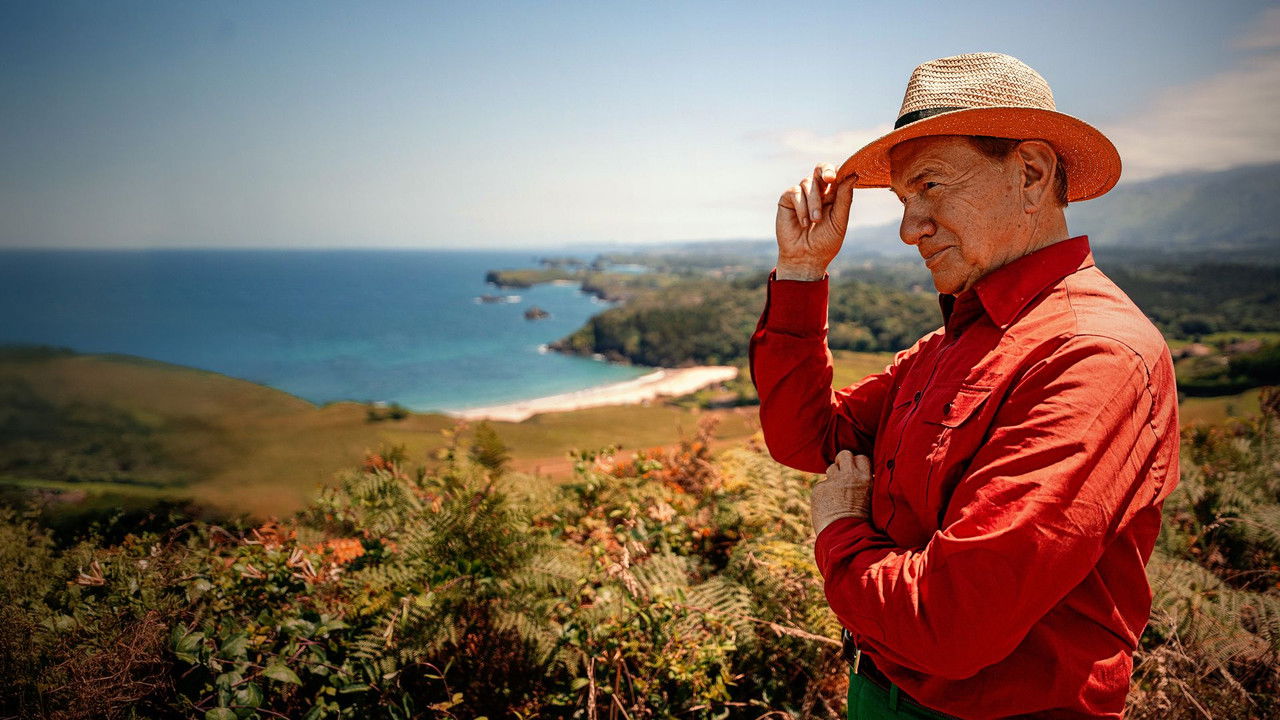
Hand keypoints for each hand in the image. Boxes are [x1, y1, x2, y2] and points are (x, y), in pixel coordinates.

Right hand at [775, 163, 855, 280]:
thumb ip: (844, 198)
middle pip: (821, 169)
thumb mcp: (839, 220)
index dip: (840, 170)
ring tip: (815, 221)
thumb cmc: (825, 242)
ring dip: (813, 203)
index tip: (844, 175)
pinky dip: (801, 208)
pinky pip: (795, 192)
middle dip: (826, 170)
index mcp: (833, 195)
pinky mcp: (788, 200)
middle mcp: (818, 192)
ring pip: (808, 183)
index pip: (837, 175)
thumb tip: (853, 175)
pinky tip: (804, 222)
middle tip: (829, 178)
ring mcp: (802, 195)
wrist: (806, 258)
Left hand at [811, 450, 871, 535]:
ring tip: (837, 494)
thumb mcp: (871, 501)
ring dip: (833, 478)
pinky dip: (823, 493)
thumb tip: (863, 477)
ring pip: (831, 469)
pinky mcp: (819, 489)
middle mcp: (849, 477)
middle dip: (842, 461)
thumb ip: (865, 486)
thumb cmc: (862, 524)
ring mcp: (833, 482)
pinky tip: (828, 506)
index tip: (855, 471)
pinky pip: (821, 485)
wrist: (846, 538)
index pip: (861, 458)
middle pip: (844, 455)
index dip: (856, 463)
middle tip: (842, 473)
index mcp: (866, 479)